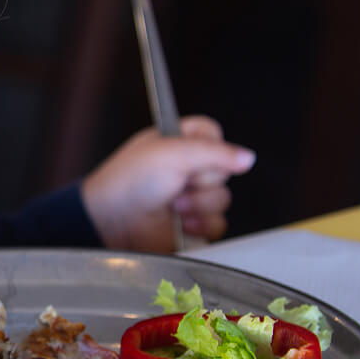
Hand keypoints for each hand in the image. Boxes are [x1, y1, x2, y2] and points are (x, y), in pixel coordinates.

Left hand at [79, 116, 254, 252]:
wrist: (111, 222)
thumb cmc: (128, 182)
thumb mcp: (171, 154)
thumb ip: (214, 152)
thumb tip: (248, 158)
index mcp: (177, 142)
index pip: (213, 133)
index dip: (211, 145)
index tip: (193, 153)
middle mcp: (186, 168)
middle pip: (224, 169)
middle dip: (202, 180)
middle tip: (177, 183)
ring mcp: (190, 197)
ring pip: (223, 199)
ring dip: (199, 205)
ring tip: (173, 205)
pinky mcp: (192, 225)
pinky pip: (218, 224)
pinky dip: (201, 225)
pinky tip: (181, 224)